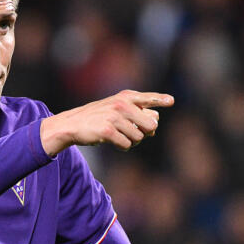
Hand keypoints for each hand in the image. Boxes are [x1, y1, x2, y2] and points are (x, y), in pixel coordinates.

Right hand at [39, 90, 173, 154]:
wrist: (72, 124)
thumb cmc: (98, 117)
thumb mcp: (116, 109)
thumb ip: (137, 114)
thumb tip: (154, 128)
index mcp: (125, 97)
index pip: (148, 98)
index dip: (160, 99)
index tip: (171, 101)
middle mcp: (122, 104)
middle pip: (150, 125)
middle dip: (144, 133)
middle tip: (132, 132)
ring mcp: (114, 117)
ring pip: (139, 138)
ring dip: (132, 141)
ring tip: (119, 136)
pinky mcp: (108, 131)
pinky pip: (127, 145)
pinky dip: (122, 146)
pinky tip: (112, 141)